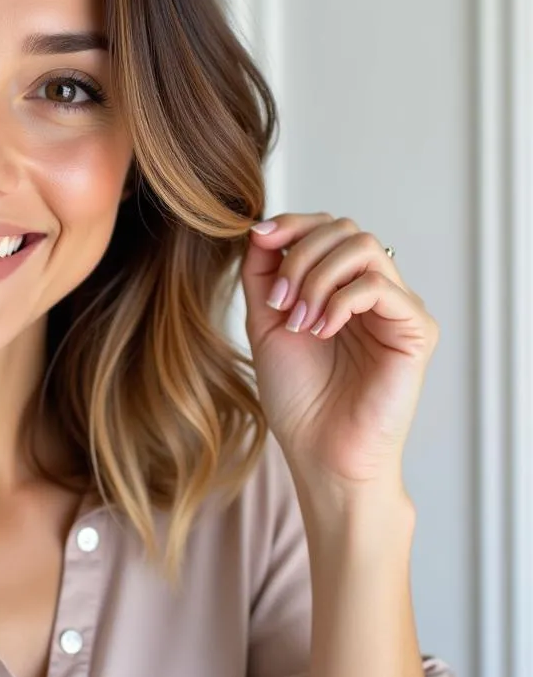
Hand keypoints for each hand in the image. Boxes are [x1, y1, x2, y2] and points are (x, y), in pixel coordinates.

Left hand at [240, 212, 436, 491]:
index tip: (260, 239)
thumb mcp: (266, 321)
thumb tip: (261, 227)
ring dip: (317, 277)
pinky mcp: (416, 330)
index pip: (327, 227)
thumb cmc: (297, 395)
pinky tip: (320, 330)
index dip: (292, 224)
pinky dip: (340, 300)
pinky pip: (380, 286)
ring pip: (363, 247)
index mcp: (341, 285)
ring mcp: (397, 308)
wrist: (320, 452)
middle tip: (278, 301)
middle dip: (299, 255)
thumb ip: (263, 273)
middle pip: (344, 228)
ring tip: (298, 320)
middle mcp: (373, 290)